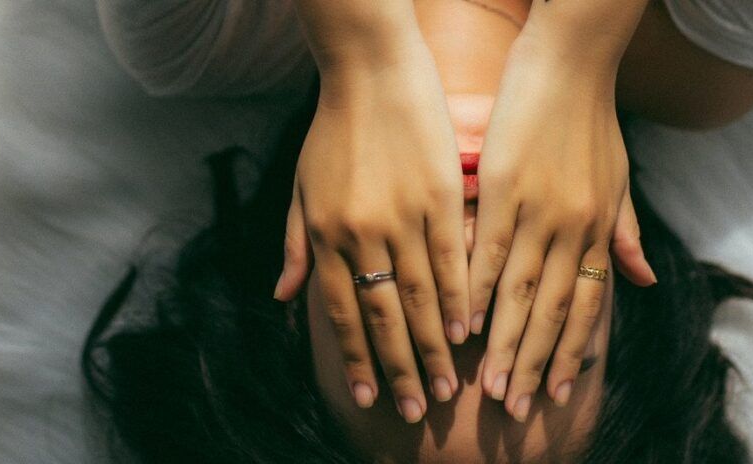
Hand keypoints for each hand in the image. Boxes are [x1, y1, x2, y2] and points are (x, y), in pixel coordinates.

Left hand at [275, 45, 469, 422]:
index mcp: (326, 234)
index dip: (354, 357)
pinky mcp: (440, 195)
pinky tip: (468, 329)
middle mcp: (362, 233)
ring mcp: (403, 216)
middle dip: (399, 368)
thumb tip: (284, 300)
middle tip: (417, 410)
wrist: (371, 73)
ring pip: (420, 295)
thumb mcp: (301, 189)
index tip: (367, 396)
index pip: (340, 312)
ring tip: (447, 385)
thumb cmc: (332, 132)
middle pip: (383, 315)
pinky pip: (451, 257)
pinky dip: (459, 297)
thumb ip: (296, 247)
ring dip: (433, 345)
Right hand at [470, 46, 656, 421]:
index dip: (571, 353)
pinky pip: (488, 249)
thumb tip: (644, 282)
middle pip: (551, 310)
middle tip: (516, 407)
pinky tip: (462, 322)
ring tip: (488, 385)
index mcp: (597, 229)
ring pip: (519, 292)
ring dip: (503, 342)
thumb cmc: (593, 121)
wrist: (571, 64)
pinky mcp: (504, 189)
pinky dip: (475, 289)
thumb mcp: (620, 181)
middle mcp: (572, 229)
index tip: (556, 394)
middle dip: (534, 363)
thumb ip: (626, 234)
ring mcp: (537, 211)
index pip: (585, 307)